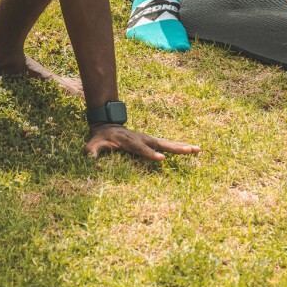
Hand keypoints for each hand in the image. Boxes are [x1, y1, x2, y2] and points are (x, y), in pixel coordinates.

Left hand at [84, 124, 199, 160]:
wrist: (108, 126)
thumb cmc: (102, 137)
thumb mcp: (94, 143)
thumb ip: (91, 150)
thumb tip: (88, 157)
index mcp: (131, 142)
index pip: (142, 150)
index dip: (151, 155)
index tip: (162, 160)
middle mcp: (143, 139)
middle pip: (161, 144)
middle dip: (175, 148)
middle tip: (190, 150)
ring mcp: (149, 139)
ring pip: (168, 144)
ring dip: (183, 146)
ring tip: (198, 149)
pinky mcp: (153, 142)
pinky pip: (168, 145)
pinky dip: (180, 147)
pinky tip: (192, 150)